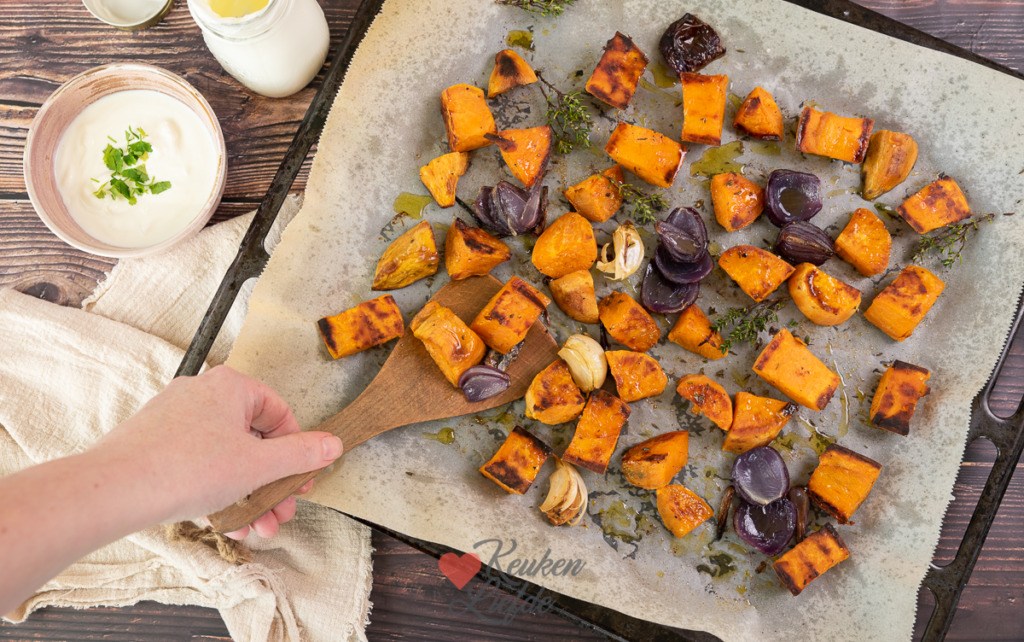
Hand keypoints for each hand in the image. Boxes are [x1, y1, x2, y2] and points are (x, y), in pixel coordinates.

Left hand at [92, 365, 342, 537]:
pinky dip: (218, 492)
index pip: (280, 412)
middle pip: (254, 439)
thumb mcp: (258, 466)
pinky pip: (199, 465)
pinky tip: (228, 523)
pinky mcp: (156, 443)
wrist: (114, 490)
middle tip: (283, 510)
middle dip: (272, 483)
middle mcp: (202, 394)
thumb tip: (333, 444)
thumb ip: (301, 456)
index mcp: (230, 386)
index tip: (302, 479)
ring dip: (249, 495)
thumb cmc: (184, 468)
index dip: (297, 450)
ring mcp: (175, 419)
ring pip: (227, 457)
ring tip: (258, 527)